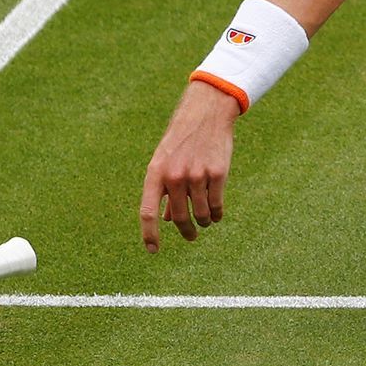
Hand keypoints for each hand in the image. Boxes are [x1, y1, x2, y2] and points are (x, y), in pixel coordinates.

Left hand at [140, 81, 238, 250]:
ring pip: (201, 214)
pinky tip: (216, 214)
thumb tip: (165, 219)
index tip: (153, 251)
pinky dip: (217, 214)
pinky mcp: (217, 173)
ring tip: (205, 221)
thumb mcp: (165, 161)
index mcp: (155, 173)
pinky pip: (217, 205)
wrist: (205, 113)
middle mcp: (174, 176)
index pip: (147, 212)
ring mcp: (196, 175)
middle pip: (178, 218)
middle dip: (185, 231)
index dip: (149, 235)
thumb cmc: (182, 141)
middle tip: (190, 236)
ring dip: (204, 222)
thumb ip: (163, 190)